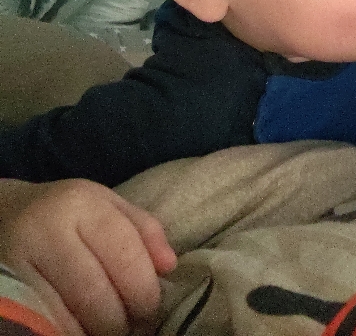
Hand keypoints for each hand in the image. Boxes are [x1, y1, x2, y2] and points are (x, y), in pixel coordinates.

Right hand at [0, 178, 176, 335]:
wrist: (1, 217)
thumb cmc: (65, 215)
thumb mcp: (105, 206)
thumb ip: (143, 230)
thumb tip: (169, 266)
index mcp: (81, 202)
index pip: (125, 255)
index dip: (143, 291)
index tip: (149, 310)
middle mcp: (45, 229)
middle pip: (95, 293)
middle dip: (119, 321)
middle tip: (130, 328)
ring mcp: (17, 264)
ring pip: (66, 319)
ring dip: (94, 334)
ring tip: (105, 330)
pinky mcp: (5, 293)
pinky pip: (43, 326)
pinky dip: (68, 334)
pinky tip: (80, 330)